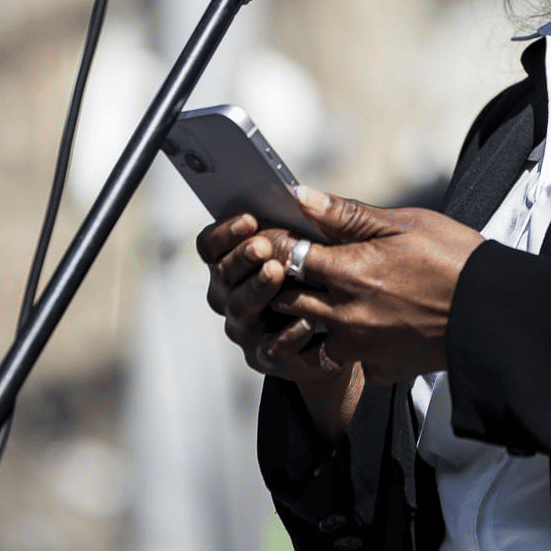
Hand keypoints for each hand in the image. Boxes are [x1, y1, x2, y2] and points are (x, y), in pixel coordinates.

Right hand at [196, 213, 350, 385]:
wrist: (340, 329)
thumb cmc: (323, 274)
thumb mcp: (320, 243)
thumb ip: (307, 221)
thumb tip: (300, 193)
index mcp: (233, 263)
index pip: (210, 246)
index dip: (224, 233)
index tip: (250, 218)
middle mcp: (230, 295)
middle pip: (222, 276)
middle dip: (241, 259)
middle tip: (261, 246)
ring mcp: (245, 328)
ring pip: (241, 309)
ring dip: (257, 290)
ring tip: (277, 272)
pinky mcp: (267, 357)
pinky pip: (272, 349)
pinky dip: (288, 336)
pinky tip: (307, 321)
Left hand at [273, 187, 486, 384]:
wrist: (495, 311)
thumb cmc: (455, 258)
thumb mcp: (404, 223)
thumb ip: (347, 214)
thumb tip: (299, 195)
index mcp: (350, 272)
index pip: (286, 257)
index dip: (274, 245)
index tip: (272, 240)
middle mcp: (347, 314)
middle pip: (287, 301)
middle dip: (279, 285)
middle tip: (280, 273)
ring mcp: (362, 347)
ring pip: (306, 341)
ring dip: (300, 325)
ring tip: (304, 310)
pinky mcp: (381, 368)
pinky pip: (346, 365)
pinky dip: (341, 352)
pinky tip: (348, 336)